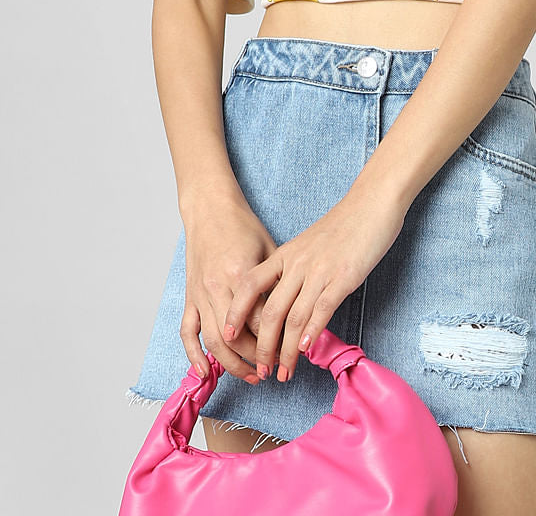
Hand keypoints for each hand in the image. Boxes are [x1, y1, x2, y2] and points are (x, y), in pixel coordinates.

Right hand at [180, 198, 281, 383]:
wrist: (210, 210)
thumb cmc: (243, 227)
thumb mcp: (269, 248)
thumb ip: (277, 280)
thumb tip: (296, 310)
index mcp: (241, 274)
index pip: (260, 319)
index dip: (276, 340)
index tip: (290, 352)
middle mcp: (217, 288)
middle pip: (237, 337)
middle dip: (256, 359)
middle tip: (273, 371)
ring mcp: (200, 294)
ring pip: (213, 340)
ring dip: (231, 364)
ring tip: (250, 375)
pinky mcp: (190, 297)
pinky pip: (188, 332)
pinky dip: (194, 354)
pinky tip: (206, 371)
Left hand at [222, 188, 406, 382]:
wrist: (372, 201)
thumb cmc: (344, 224)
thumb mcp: (309, 243)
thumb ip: (296, 269)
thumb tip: (289, 301)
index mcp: (286, 254)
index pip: (250, 285)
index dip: (236, 313)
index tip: (228, 336)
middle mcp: (297, 263)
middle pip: (269, 311)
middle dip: (262, 347)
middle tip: (263, 370)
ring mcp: (319, 271)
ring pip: (293, 318)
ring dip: (286, 351)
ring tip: (284, 372)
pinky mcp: (343, 277)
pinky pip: (320, 310)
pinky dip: (311, 334)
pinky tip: (306, 351)